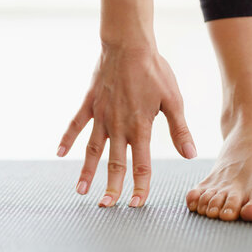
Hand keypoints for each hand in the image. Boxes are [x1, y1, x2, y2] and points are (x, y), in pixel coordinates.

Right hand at [57, 45, 195, 206]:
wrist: (129, 44)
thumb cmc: (156, 71)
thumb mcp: (174, 100)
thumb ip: (180, 130)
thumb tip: (191, 155)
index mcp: (141, 127)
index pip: (141, 164)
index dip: (140, 185)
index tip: (137, 203)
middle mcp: (118, 125)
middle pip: (115, 162)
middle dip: (113, 186)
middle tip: (108, 207)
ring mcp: (101, 115)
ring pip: (93, 149)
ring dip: (87, 171)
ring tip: (82, 191)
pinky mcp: (90, 103)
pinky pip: (76, 125)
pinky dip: (68, 138)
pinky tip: (61, 153)